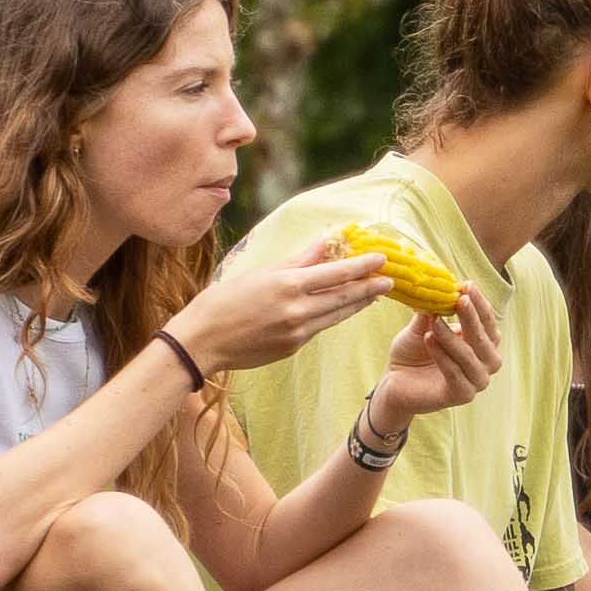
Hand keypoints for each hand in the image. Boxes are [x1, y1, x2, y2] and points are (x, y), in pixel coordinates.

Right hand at [162, 238, 406, 375]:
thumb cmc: (223, 301)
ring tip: (373, 294)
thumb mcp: (260, 273)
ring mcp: (296, 333)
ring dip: (357, 304)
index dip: (362, 266)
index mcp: (288, 286)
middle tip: (389, 280)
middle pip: (344, 298)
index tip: (381, 259)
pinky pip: (318, 328)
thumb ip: (297, 260)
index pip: (337, 273)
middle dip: (369, 288)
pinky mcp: (292, 348)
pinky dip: (332, 316)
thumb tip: (324, 243)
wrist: (201, 342)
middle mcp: (297, 311)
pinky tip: (340, 309)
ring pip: (336, 316)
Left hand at [361, 299, 504, 440]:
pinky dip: (443, 357)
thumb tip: (441, 285)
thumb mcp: (423, 326)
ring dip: (452, 338)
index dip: (480, 303)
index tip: (467, 285)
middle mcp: (485, 363)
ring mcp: (476, 382)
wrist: (394, 382)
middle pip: (485, 339)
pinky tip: (429, 339)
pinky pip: (456, 375)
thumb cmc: (413, 353)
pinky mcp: (462, 396)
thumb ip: (434, 310)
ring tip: (434, 321)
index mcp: (482, 344)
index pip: (488, 322)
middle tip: (460, 299)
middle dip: (472, 318)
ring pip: (470, 358)